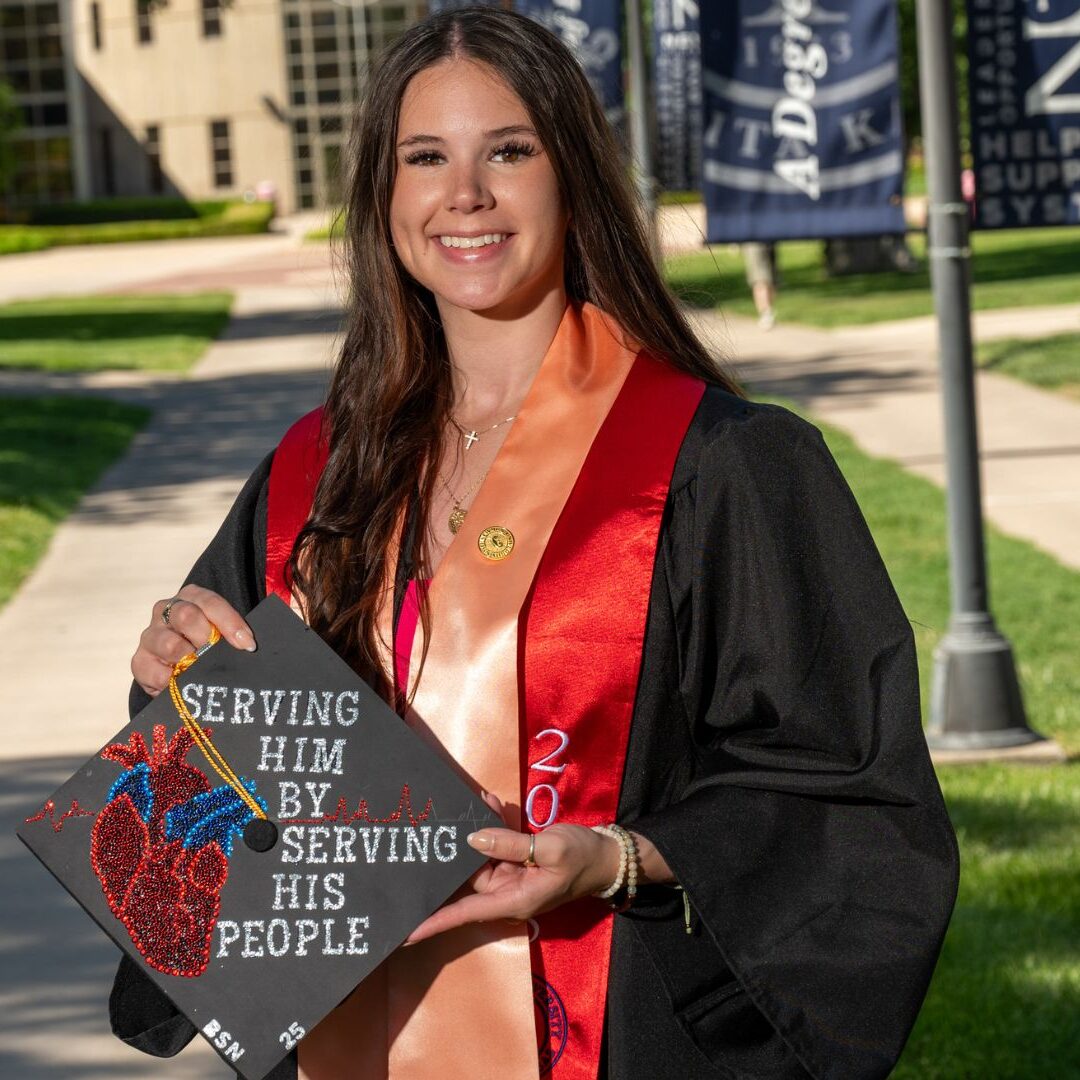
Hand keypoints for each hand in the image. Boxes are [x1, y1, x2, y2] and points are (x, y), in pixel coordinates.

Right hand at [131, 584, 255, 696]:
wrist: (179, 666)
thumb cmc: (208, 645)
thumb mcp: (221, 633)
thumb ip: (232, 634)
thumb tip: (248, 646)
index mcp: (191, 597)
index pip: (210, 602)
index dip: (230, 622)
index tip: (247, 644)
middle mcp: (167, 611)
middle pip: (186, 617)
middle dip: (208, 639)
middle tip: (219, 657)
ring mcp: (151, 635)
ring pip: (170, 644)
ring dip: (190, 660)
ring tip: (202, 671)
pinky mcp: (140, 661)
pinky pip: (153, 671)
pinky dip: (172, 680)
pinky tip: (184, 684)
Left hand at [405, 798, 621, 944]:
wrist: (607, 855)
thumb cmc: (582, 857)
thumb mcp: (550, 849)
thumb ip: (510, 844)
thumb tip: (473, 839)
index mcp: (513, 900)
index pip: (466, 913)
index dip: (435, 922)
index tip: (407, 931)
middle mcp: (507, 891)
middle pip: (469, 876)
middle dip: (458, 849)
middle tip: (443, 819)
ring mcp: (512, 875)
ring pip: (481, 853)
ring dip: (480, 828)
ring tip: (478, 802)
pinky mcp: (519, 860)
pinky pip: (498, 844)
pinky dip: (495, 825)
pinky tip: (491, 804)